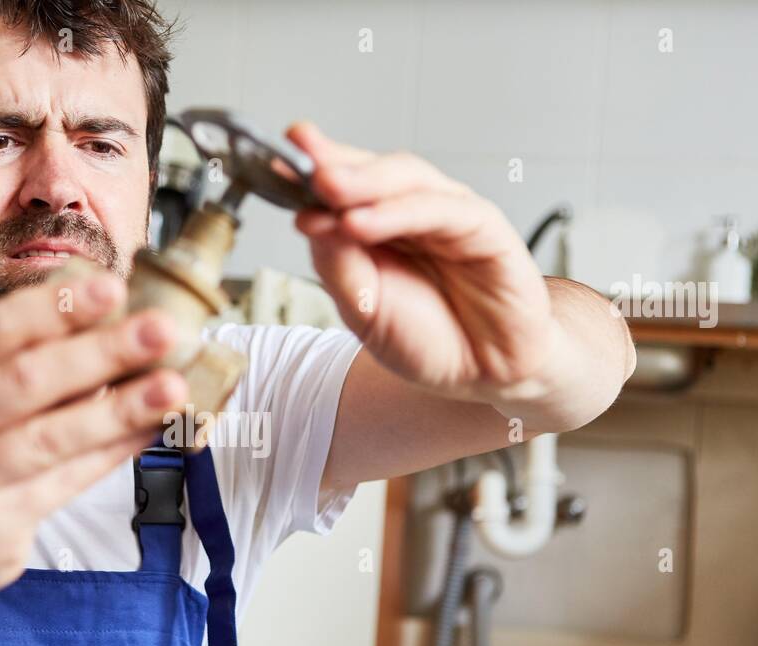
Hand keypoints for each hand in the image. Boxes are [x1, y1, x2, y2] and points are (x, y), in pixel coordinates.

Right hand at [0, 266, 186, 599]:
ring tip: (172, 387)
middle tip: (162, 330)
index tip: (115, 289)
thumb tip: (118, 324)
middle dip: (102, 351)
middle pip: (27, 379)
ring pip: (51, 437)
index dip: (57, 308)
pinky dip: (113, 453)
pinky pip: (64, 483)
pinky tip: (149, 431)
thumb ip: (28, 367)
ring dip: (120, 409)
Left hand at [287, 121, 558, 403]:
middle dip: (332, 164)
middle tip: (296, 160)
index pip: (343, 184)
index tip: (270, 158)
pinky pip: (442, 210)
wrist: (484, 375)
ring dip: (361, 182)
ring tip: (324, 186)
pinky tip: (361, 222)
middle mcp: (413, 212)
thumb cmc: (427, 338)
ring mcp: (451, 216)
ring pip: (406, 180)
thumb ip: (336, 263)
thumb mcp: (362, 309)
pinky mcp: (486, 230)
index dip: (309, 167)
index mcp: (379, 225)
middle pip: (372, 171)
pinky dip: (399, 213)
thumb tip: (307, 217)